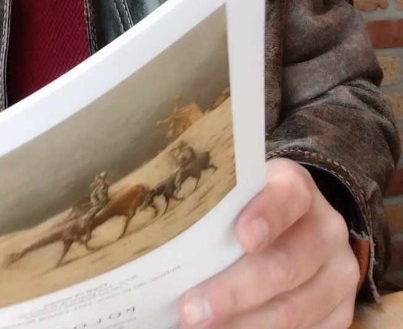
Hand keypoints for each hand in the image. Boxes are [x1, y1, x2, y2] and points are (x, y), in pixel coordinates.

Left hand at [178, 158, 360, 328]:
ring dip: (244, 326)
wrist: (299, 226)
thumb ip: (216, 210)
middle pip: (286, 265)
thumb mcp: (239, 194)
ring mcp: (338, 276)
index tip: (242, 236)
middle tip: (192, 311)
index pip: (289, 197)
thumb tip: (164, 239)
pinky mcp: (339, 313)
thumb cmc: (250, 208)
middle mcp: (326, 229)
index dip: (268, 215)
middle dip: (235, 293)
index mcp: (298, 189)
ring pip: (292, 310)